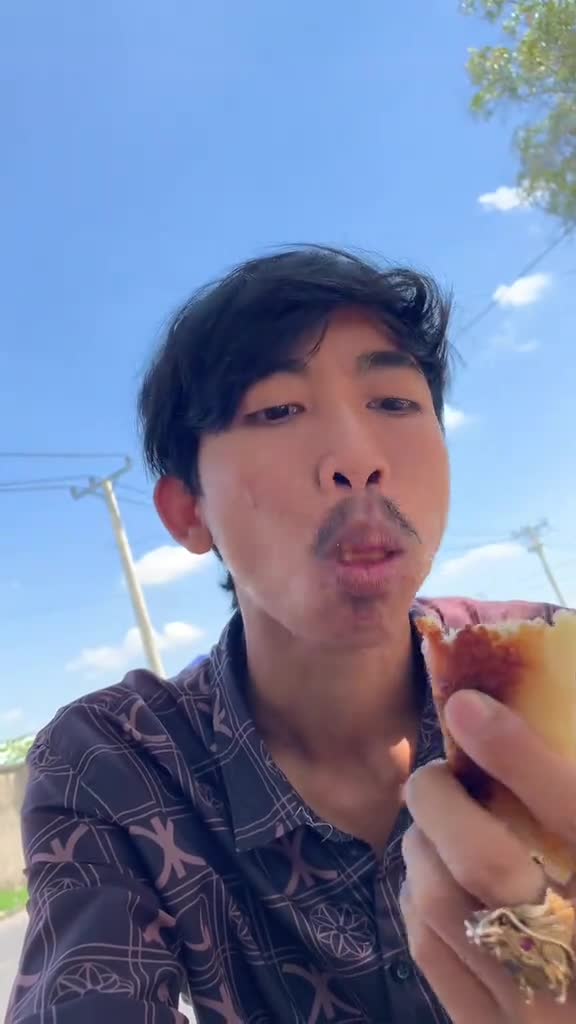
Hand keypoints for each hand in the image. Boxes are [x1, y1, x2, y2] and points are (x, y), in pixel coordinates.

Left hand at [400, 689, 575, 1022]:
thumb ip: (568, 802)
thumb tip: (491, 722)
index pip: (575, 814)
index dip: (518, 754)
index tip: (469, 706)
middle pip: (487, 863)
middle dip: (442, 800)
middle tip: (438, 775)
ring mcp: (535, 1009)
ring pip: (441, 901)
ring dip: (424, 844)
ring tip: (437, 824)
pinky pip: (428, 946)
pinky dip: (420, 895)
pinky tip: (437, 876)